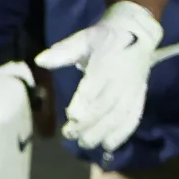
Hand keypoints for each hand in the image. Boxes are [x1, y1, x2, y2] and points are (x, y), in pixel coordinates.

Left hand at [35, 1, 162, 152]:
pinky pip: (133, 117)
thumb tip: (39, 60)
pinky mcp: (140, 97)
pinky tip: (109, 146)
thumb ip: (62, 51)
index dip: (84, 102)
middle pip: (106, 106)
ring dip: (103, 132)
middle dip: (89, 124)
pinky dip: (123, 134)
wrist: (137, 33)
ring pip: (119, 115)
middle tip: (70, 136)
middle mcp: (122, 80)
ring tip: (86, 144)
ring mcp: (133, 90)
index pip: (95, 86)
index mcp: (107, 63)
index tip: (71, 116)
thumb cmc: (103, 37)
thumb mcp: (82, 38)